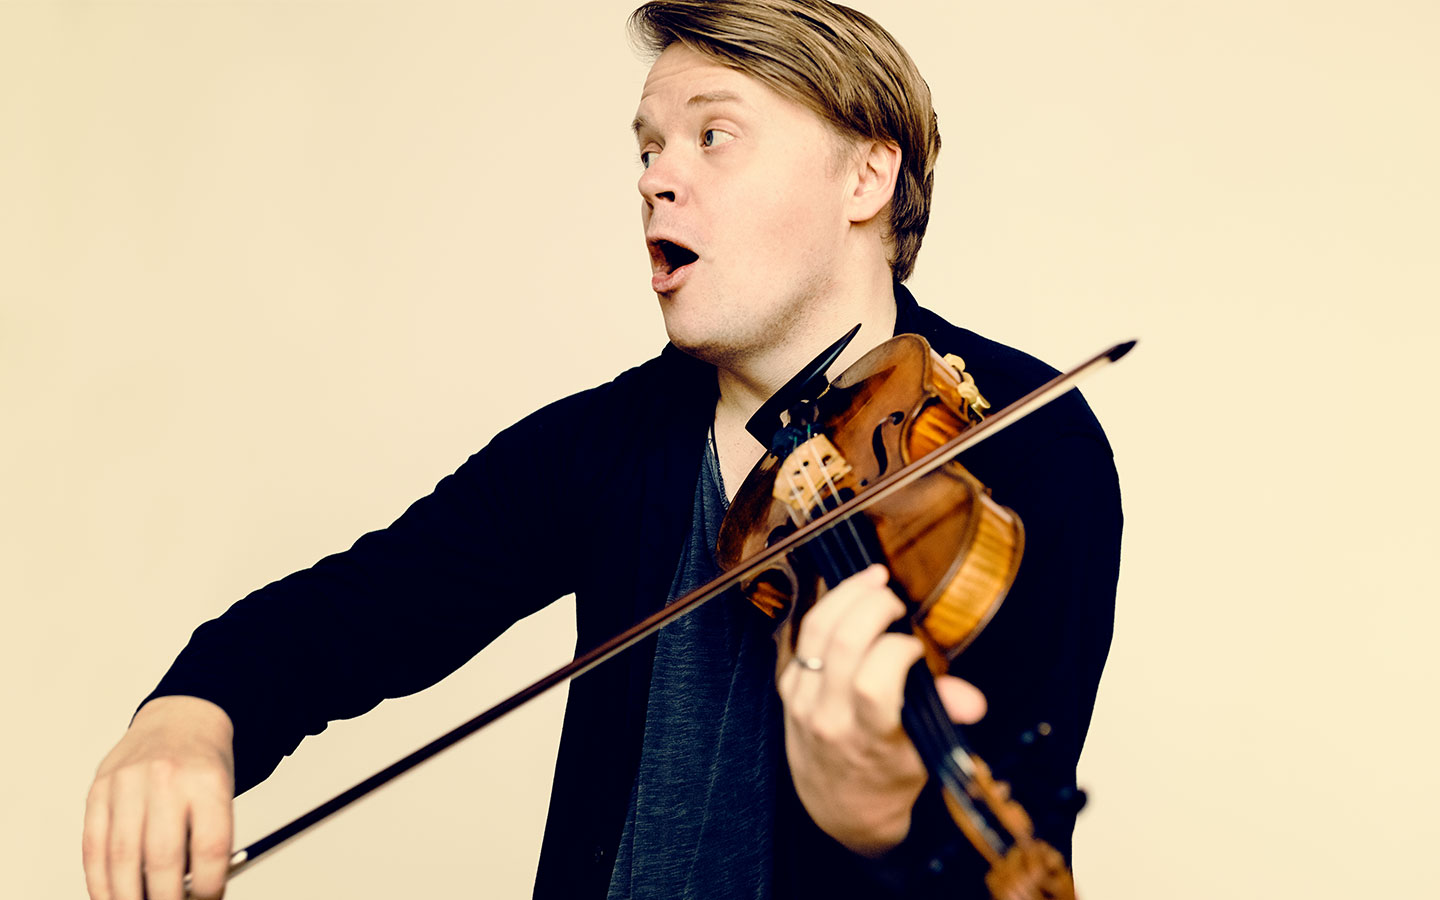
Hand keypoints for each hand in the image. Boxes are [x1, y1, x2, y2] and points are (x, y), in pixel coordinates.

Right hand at [83, 696, 236, 899]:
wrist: (181, 718)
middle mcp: (166, 779)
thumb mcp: (223, 795)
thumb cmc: (204, 766)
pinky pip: (93, 846)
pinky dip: (99, 881)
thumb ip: (208, 841)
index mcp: (207, 781)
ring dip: (127, 897)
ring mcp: (127, 783)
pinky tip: (109, 896)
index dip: (208, 887)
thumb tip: (192, 893)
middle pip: (162, 857)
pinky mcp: (99, 790)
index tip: (207, 899)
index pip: (210, 848)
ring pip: (122, 858)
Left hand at [777, 564, 985, 856]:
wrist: (838, 804)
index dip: (899, 650)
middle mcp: (828, 716)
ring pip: (816, 630)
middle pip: (843, 643)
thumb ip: (942, 718)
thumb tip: (971, 701)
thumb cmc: (888, 775)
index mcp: (867, 737)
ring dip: (845, 594)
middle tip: (894, 598)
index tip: (916, 647)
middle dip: (872, 606)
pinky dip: (827, 609)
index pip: (873, 683)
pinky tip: (850, 597)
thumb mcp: (923, 754)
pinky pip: (803, 635)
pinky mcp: (787, 686)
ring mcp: (802, 699)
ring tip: (873, 579)